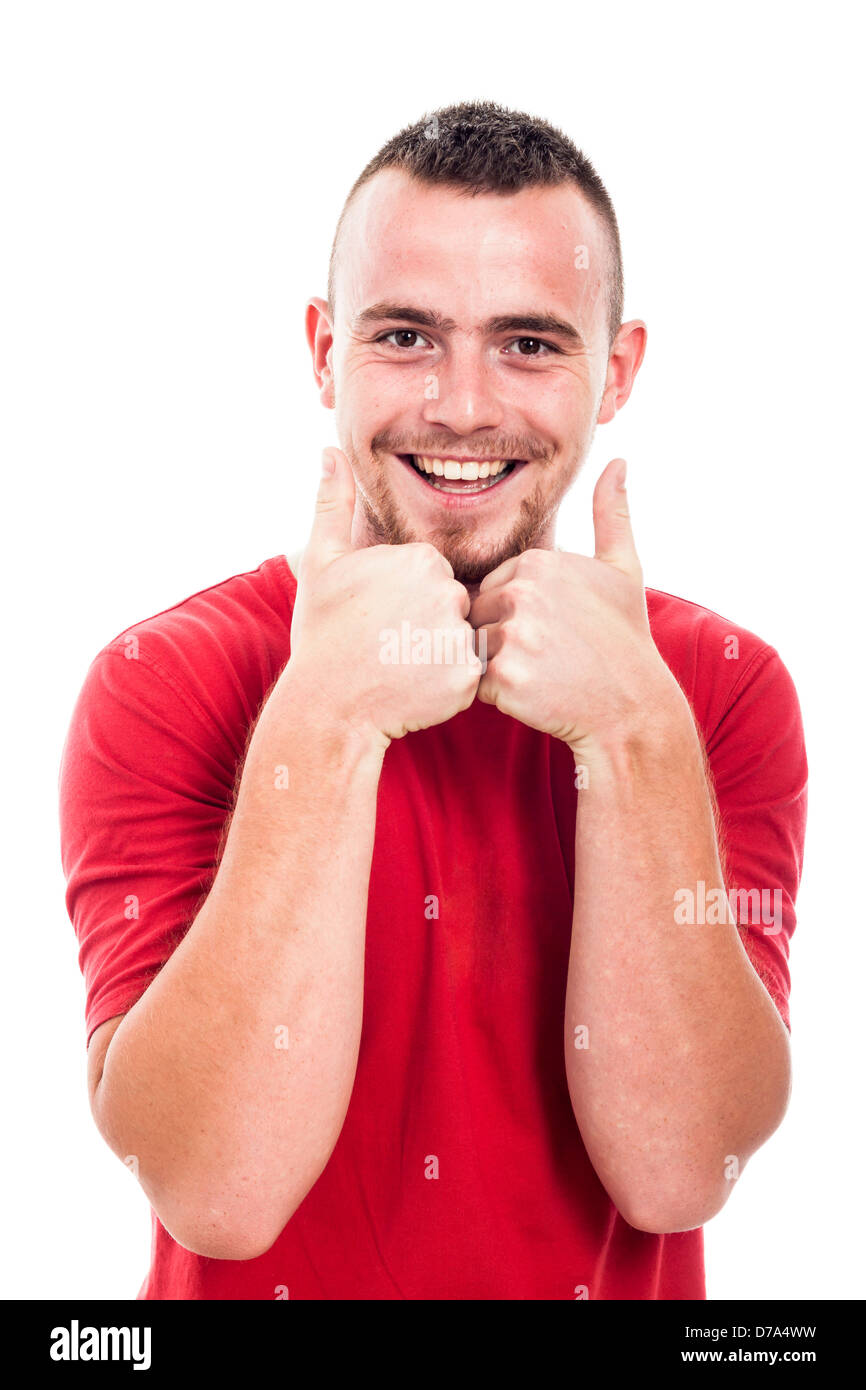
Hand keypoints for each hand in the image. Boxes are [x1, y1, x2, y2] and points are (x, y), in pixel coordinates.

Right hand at [289, 449, 481, 745]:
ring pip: (462, 640)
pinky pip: (468, 676)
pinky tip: (414, 688)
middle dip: (425, 627)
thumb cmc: (323, 634)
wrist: (326, 706)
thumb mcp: (321, 563)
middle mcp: (447, 591)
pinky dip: (446, 686)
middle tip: (388, 646)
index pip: (433, 575)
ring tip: (400, 668)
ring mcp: (459, 635)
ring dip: (437, 656)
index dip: (406, 600)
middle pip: (452, 606)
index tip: (378, 618)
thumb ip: (332, 504)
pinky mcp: (467, 677)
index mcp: (420, 559)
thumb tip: (330, 452)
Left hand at [468, 458, 680, 758]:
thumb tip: (618, 462)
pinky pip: (475, 681)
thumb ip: (611, 514)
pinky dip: (498, 693)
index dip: (518, 612)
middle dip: (503, 637)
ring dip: (498, 665)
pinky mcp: (503, 676)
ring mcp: (512, 634)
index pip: (494, 586)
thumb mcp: (623, 570)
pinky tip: (536, 693)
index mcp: (538, 561)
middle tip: (548, 655)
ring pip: (474, 647)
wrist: (633, 706)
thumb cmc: (624, 639)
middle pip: (479, 614)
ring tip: (542, 673)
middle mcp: (522, 592)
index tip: (554, 628)